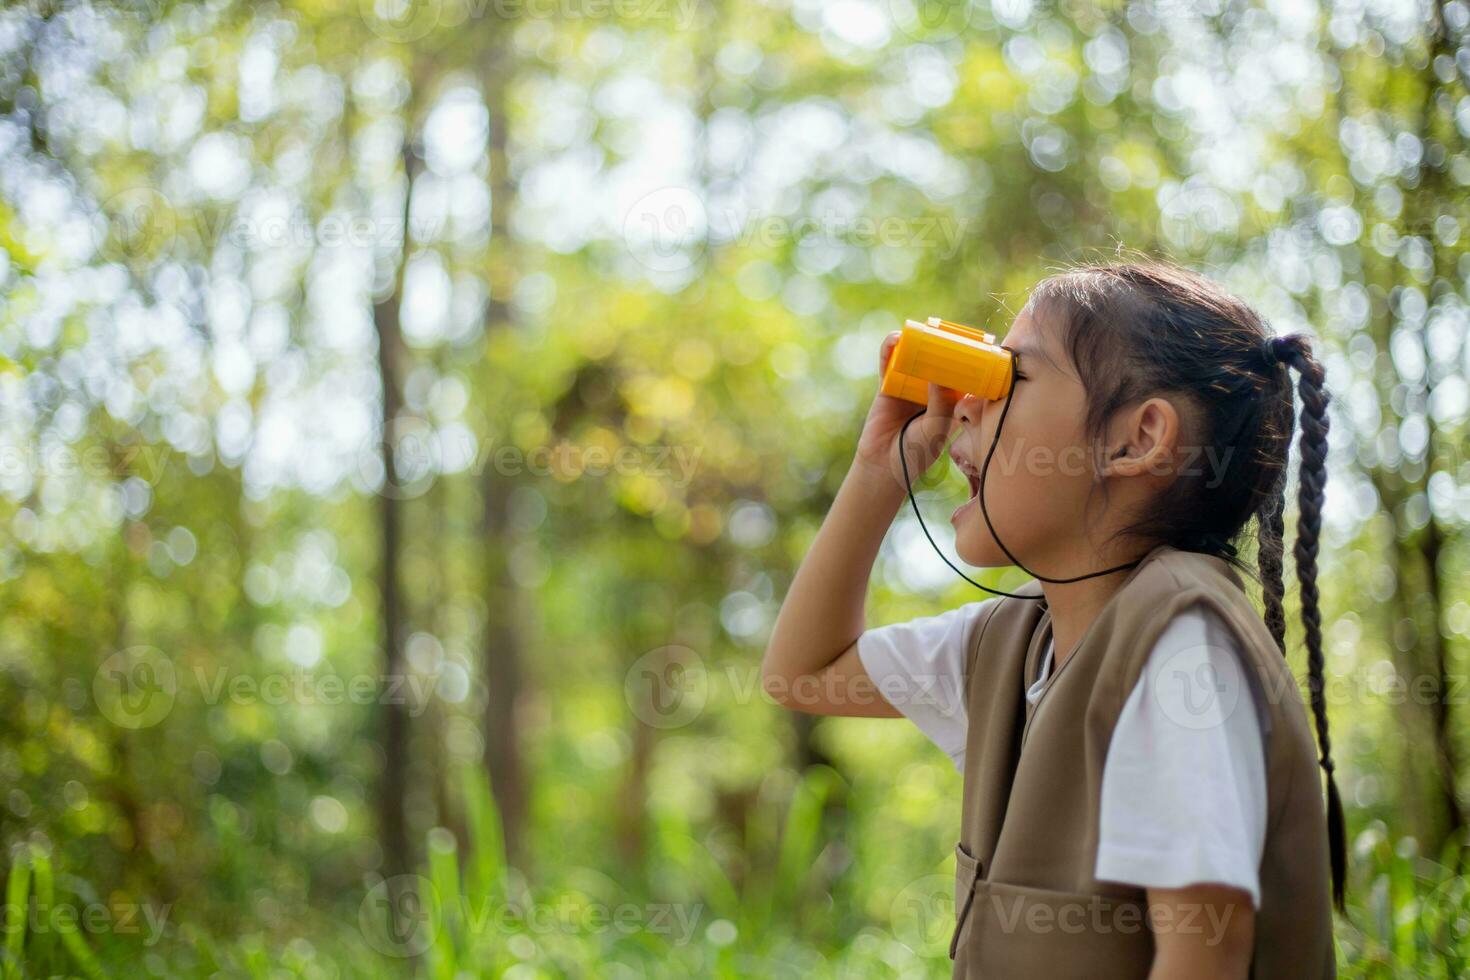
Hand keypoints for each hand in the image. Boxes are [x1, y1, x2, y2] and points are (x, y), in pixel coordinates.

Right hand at [852, 331, 959, 490]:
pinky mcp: (889, 386)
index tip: (979, 343)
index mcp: (952, 401)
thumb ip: (941, 402)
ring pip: (915, 358)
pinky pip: (889, 364)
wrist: (884, 465)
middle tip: (947, 329)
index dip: (971, 359)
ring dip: (917, 341)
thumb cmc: (917, 451)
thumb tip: (940, 373)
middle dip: (943, 344)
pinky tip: (895, 338)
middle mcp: (933, 390)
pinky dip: (891, 349)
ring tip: (921, 329)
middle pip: (940, 360)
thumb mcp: (937, 427)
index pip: (965, 374)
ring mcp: (911, 386)